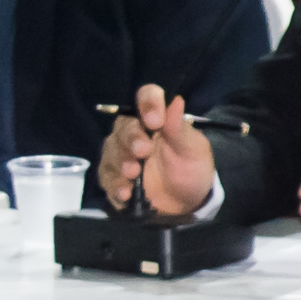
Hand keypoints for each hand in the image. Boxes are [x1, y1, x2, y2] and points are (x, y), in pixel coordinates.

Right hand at [105, 84, 214, 215]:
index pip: (146, 97)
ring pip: (111, 150)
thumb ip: (180, 129)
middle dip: (132, 138)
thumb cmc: (191, 168)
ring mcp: (121, 154)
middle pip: (124, 125)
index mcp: (155, 118)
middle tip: (143, 151)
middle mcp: (133, 131)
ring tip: (133, 174)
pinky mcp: (113, 177)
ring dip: (121, 162)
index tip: (155, 121)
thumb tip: (176, 101)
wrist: (187, 202)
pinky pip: (106, 176)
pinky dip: (114, 185)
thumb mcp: (194, 150)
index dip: (148, 104)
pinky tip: (125, 193)